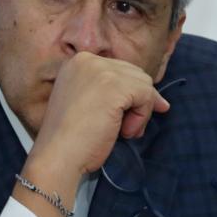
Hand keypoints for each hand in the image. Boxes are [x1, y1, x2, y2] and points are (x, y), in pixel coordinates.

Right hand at [18, 54, 167, 216]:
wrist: (57, 156)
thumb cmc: (71, 139)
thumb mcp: (88, 105)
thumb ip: (110, 93)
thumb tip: (158, 99)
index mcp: (76, 63)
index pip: (118, 70)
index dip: (131, 93)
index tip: (136, 114)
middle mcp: (87, 60)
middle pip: (133, 73)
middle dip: (138, 101)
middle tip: (130, 129)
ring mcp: (100, 70)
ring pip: (143, 84)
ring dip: (140, 112)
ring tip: (124, 132)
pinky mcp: (114, 85)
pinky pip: (146, 96)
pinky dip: (141, 117)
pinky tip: (125, 132)